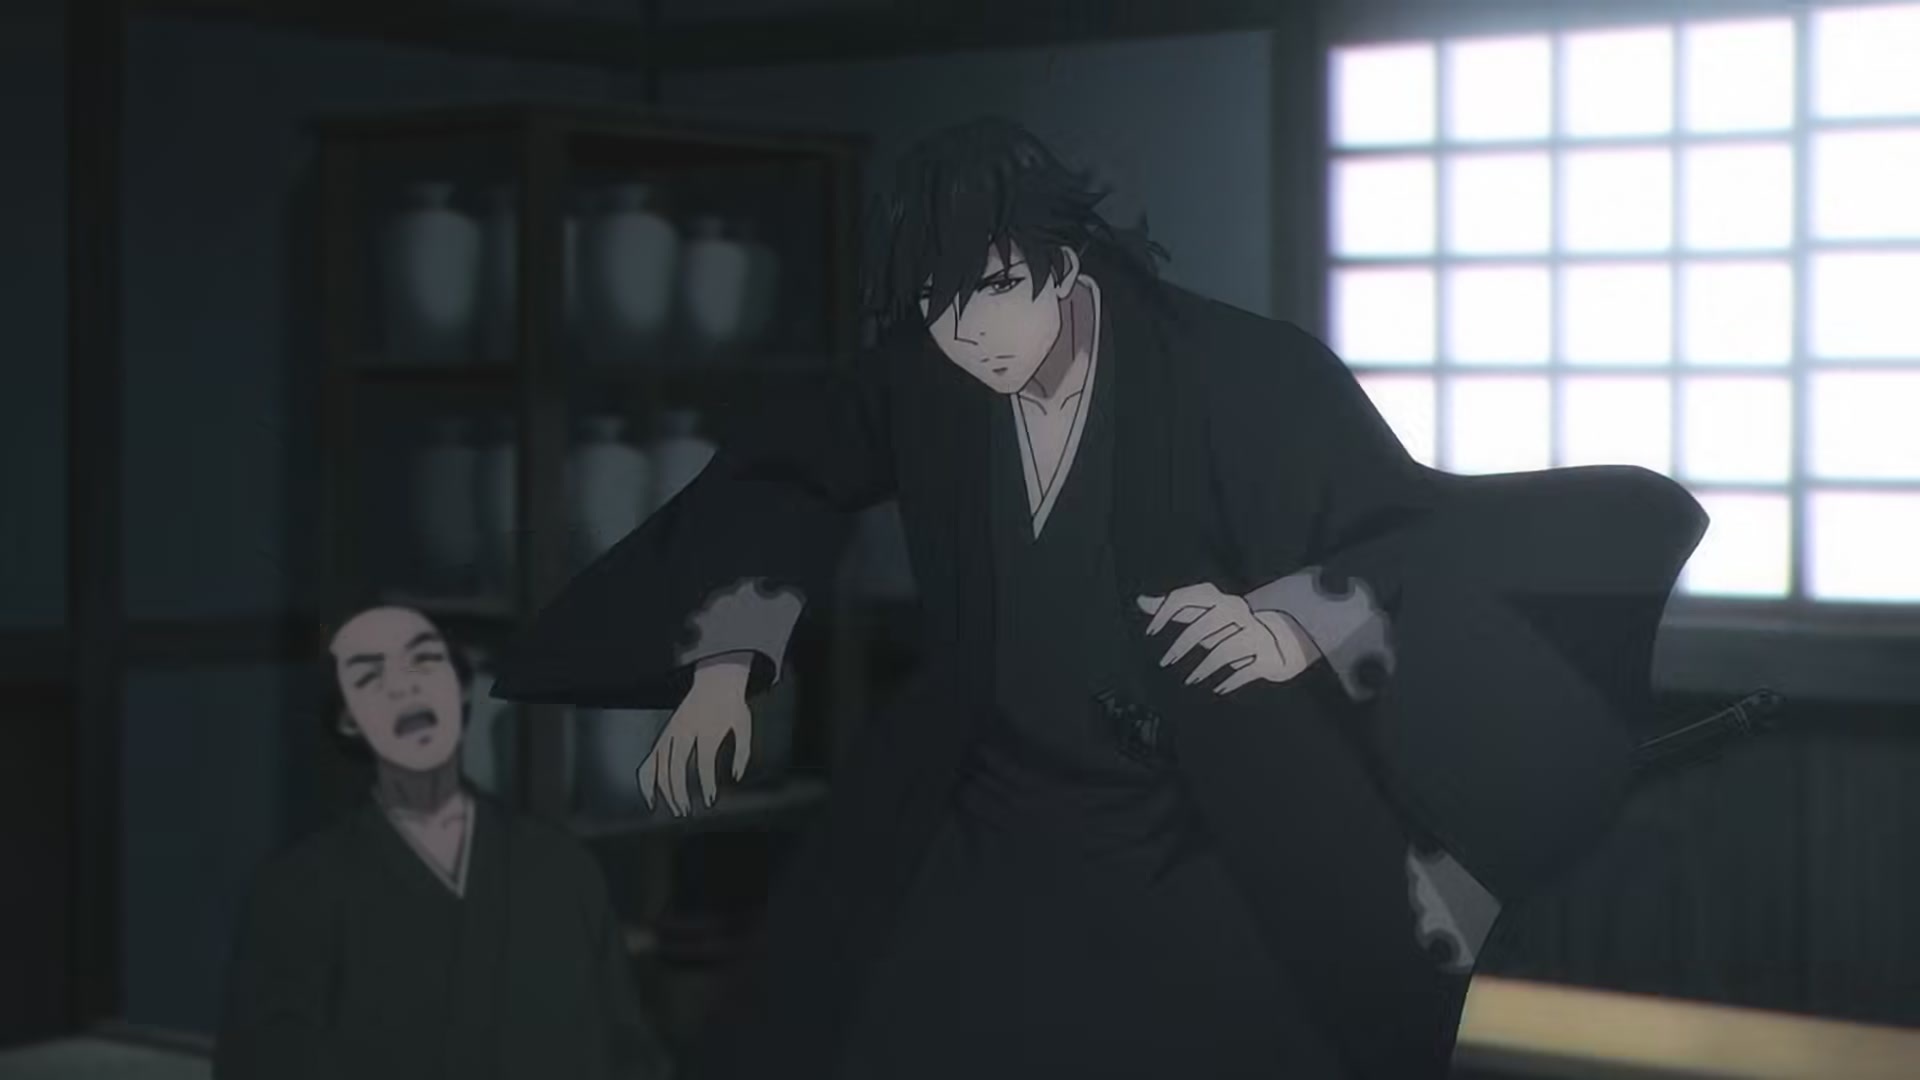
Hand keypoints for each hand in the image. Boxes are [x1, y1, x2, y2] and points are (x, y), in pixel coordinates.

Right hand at [636, 654, 752, 815]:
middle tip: (687, 811)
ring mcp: (670, 732)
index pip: (703, 761)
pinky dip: (646, 781)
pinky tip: (651, 800)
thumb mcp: (744, 724)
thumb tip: (735, 776)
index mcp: (706, 727)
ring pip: (660, 766)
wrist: (715, 679)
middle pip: (675, 766)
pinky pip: (649, 761)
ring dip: (665, 791)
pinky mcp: (663, 735)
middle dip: (679, 792)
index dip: (706, 783)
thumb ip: (743, 752)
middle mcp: (684, 730)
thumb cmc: (732, 704)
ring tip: (676, 809)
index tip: (710, 800)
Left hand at [1137, 582, 1319, 694]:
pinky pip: (1246, 671)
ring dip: (1204, 667)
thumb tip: (1140, 602)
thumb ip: (1175, 608)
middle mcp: (1236, 615)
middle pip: (1204, 627)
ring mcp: (1252, 635)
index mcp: (1219, 601)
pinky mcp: (1265, 657)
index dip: (1165, 611)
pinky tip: (1219, 688)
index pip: (1187, 598)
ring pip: (1224, 650)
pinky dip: (1231, 681)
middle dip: (1182, 644)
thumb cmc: (1231, 627)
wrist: (1283, 634)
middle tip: (1166, 661)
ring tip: (1191, 680)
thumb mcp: (1205, 614)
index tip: (1151, 631)